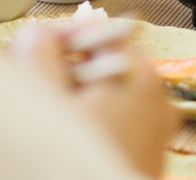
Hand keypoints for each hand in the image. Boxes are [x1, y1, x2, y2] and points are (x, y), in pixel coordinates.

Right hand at [10, 22, 181, 177]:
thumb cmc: (71, 163)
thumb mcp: (40, 98)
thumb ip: (38, 53)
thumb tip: (40, 33)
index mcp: (140, 77)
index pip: (103, 34)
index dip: (66, 42)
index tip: (38, 54)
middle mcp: (160, 102)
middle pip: (108, 69)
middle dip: (69, 76)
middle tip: (35, 93)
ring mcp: (159, 134)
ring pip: (112, 101)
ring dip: (79, 106)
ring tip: (48, 126)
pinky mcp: (149, 160)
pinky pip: (120, 131)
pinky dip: (95, 131)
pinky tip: (67, 147)